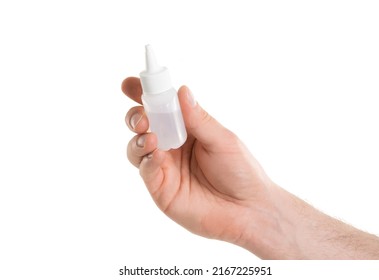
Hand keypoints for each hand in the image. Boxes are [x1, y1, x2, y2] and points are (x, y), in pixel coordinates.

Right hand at [122, 77, 275, 245]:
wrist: (248, 210)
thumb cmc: (241, 171)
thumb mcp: (222, 140)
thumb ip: (199, 119)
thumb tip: (182, 90)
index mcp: (187, 128)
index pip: (161, 107)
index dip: (144, 94)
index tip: (130, 84)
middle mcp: (172, 145)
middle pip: (142, 124)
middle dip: (135, 116)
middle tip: (143, 117)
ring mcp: (164, 166)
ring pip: (136, 147)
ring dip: (137, 138)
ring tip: (150, 137)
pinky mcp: (161, 188)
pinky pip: (145, 170)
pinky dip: (147, 160)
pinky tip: (157, 156)